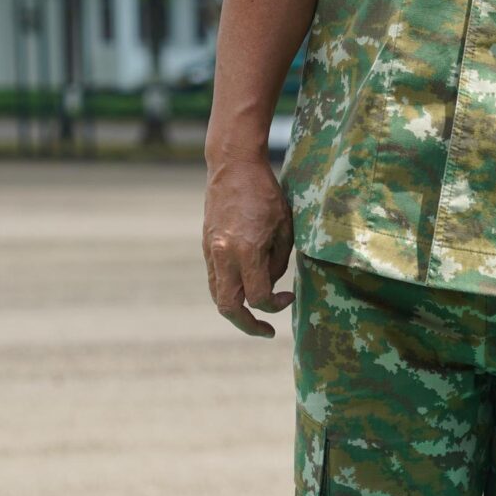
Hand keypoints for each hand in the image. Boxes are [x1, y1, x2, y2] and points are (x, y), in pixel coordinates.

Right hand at [203, 151, 295, 337]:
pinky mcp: (206, 244)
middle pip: (228, 308)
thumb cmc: (265, 193)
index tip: (289, 297)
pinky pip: (214, 277)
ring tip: (255, 311)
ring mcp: (211, 250)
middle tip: (266, 330)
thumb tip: (270, 283)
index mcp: (246, 250)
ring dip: (236, 308)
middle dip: (247, 325)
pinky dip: (228, 289)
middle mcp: (223, 254)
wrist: (233, 165)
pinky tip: (245, 285)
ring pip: (217, 295)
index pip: (258, 297)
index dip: (276, 305)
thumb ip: (277, 262)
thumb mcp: (284, 227)